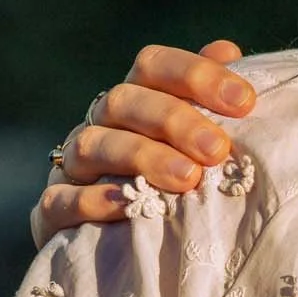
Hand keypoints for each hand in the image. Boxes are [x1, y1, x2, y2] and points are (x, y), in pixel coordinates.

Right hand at [39, 40, 253, 240]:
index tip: (244, 102)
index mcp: (138, 97)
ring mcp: (72, 164)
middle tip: (216, 150)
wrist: (124, 247)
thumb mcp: (201, 136)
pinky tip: (127, 205)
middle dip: (174, 121)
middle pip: (125, 101)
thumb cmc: (180, 176)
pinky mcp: (52, 210)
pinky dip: (92, 200)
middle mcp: (101, 123)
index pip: (154, 65)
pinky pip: (61, 199)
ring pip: (93, 145)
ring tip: (188, 179)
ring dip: (142, 158)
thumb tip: (227, 50)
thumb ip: (211, 96)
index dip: (197, 75)